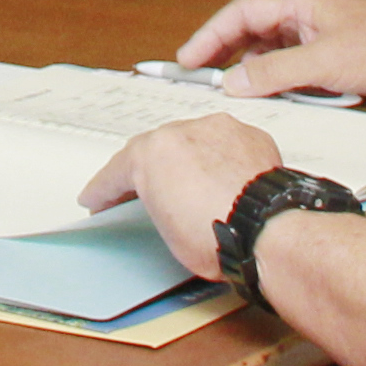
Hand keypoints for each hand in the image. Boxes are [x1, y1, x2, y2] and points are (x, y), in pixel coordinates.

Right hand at [81, 112, 286, 280]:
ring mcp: (218, 130)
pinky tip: (223, 181)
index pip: (115, 172)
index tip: (98, 198)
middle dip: (146, 171)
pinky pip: (225, 145)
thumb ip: (155, 208)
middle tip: (141, 193)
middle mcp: (183, 132)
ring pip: (192, 142)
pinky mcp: (248, 136)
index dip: (103, 190)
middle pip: (153, 150)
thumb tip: (165, 209)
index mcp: (150, 154)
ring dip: (187, 161)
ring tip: (191, 188)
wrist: (267, 231)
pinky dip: (220, 160)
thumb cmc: (218, 234)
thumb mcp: (165, 232)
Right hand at [173, 0, 365, 102]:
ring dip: (252, 73)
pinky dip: (276, 84)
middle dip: (225, 54)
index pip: (241, 13)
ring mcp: (318, 40)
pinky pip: (291, 71)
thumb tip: (235, 81)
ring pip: (270, 54)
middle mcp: (306, 18)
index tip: (189, 59)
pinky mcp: (331, 62)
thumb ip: (275, 71)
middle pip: (251, 32)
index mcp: (301, 4)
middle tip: (200, 79)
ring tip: (232, 94)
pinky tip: (271, 99)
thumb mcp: (324, 62)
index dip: (211, 34)